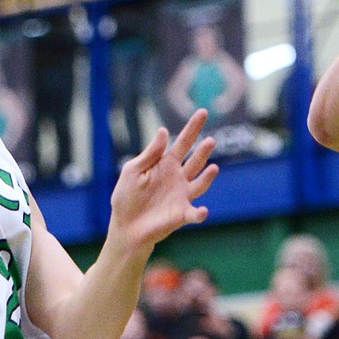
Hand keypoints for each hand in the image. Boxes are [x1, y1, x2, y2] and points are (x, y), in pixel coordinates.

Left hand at [109, 112, 217, 254]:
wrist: (126, 226)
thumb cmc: (127, 197)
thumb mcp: (133, 170)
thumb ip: (150, 153)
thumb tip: (164, 131)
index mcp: (166, 164)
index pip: (183, 142)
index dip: (193, 127)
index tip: (203, 112)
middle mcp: (178, 178)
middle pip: (195, 160)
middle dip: (203, 151)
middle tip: (210, 140)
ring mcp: (182, 196)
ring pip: (200, 183)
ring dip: (207, 177)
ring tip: (212, 168)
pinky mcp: (181, 215)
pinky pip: (194, 213)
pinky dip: (199, 213)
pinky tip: (202, 211)